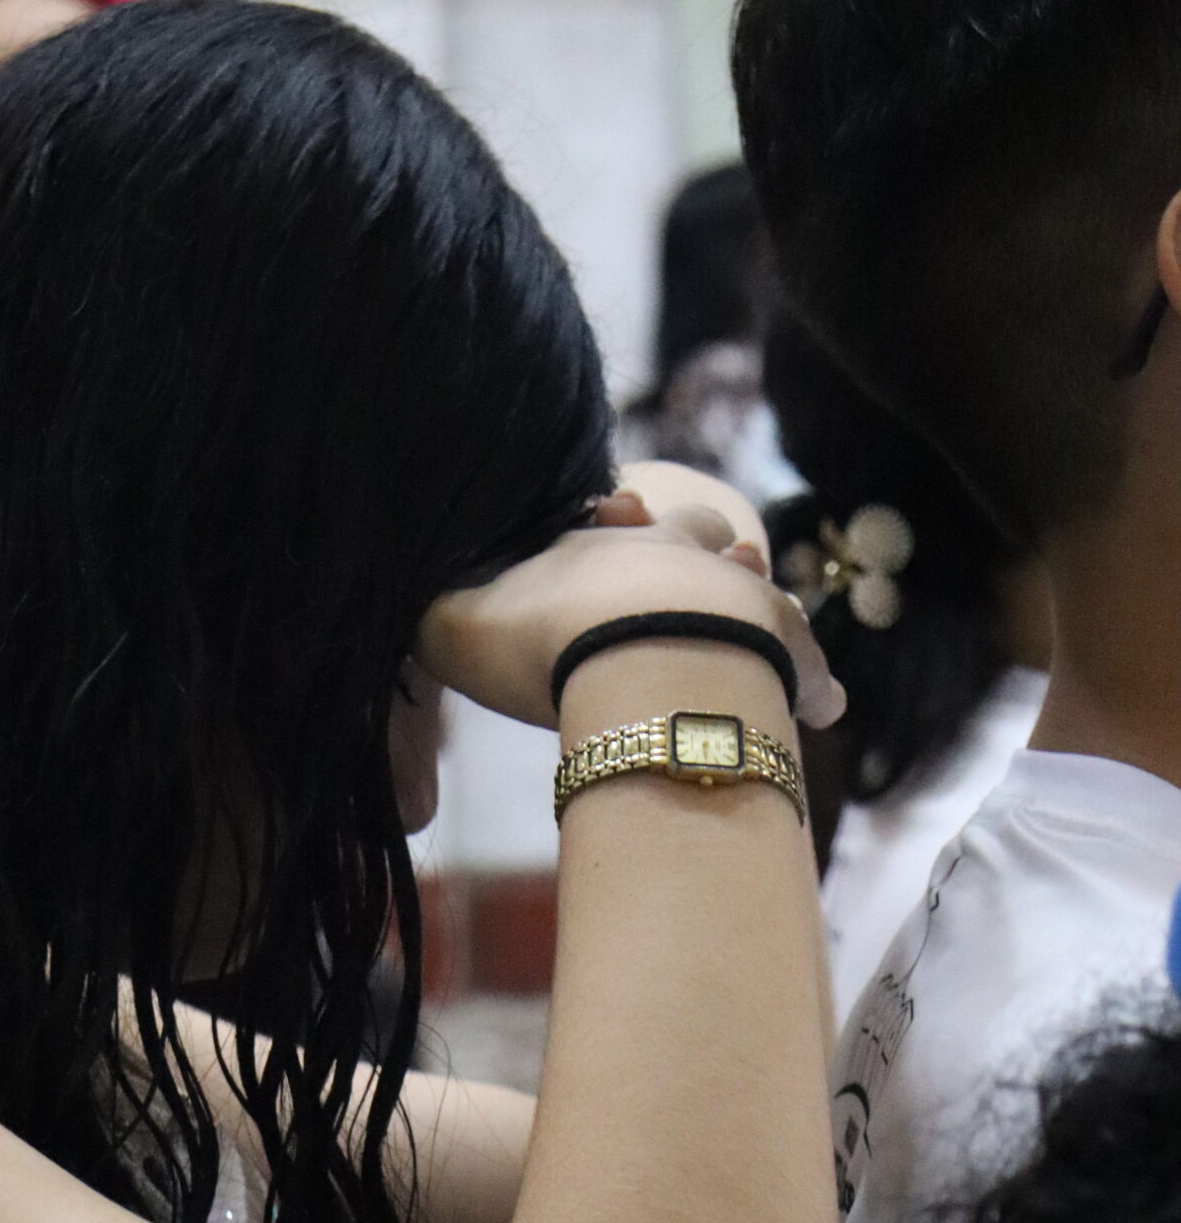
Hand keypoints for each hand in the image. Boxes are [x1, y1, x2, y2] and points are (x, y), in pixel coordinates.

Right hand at [418, 477, 840, 733]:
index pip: (608, 524)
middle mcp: (669, 555)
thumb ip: (428, 620)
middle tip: (705, 555)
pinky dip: (813, 681)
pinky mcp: (777, 643)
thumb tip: (395, 616)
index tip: (611, 517)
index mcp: (595, 548)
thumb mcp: (454, 628)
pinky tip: (826, 705)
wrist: (631, 653)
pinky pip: (805, 661)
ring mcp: (731, 594)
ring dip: (756, 597)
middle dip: (696, 542)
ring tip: (760, 621)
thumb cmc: (540, 641)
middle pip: (694, 531)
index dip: (610, 526)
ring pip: (755, 583)